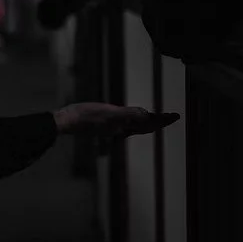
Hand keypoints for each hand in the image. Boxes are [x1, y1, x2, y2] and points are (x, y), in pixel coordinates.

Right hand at [52, 102, 179, 136]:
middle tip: (173, 116)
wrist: (67, 122)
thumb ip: (127, 115)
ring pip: (137, 126)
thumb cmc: (85, 117)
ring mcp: (113, 126)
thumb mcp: (107, 113)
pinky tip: (132, 119)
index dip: (162, 119)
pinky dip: (135, 121)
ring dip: (149, 122)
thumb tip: (147, 115)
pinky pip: (127, 124)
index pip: (148, 123)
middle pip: (145, 126)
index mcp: (124, 126)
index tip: (175, 115)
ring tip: (158, 118)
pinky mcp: (106, 123)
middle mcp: (121, 128)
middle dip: (160, 121)